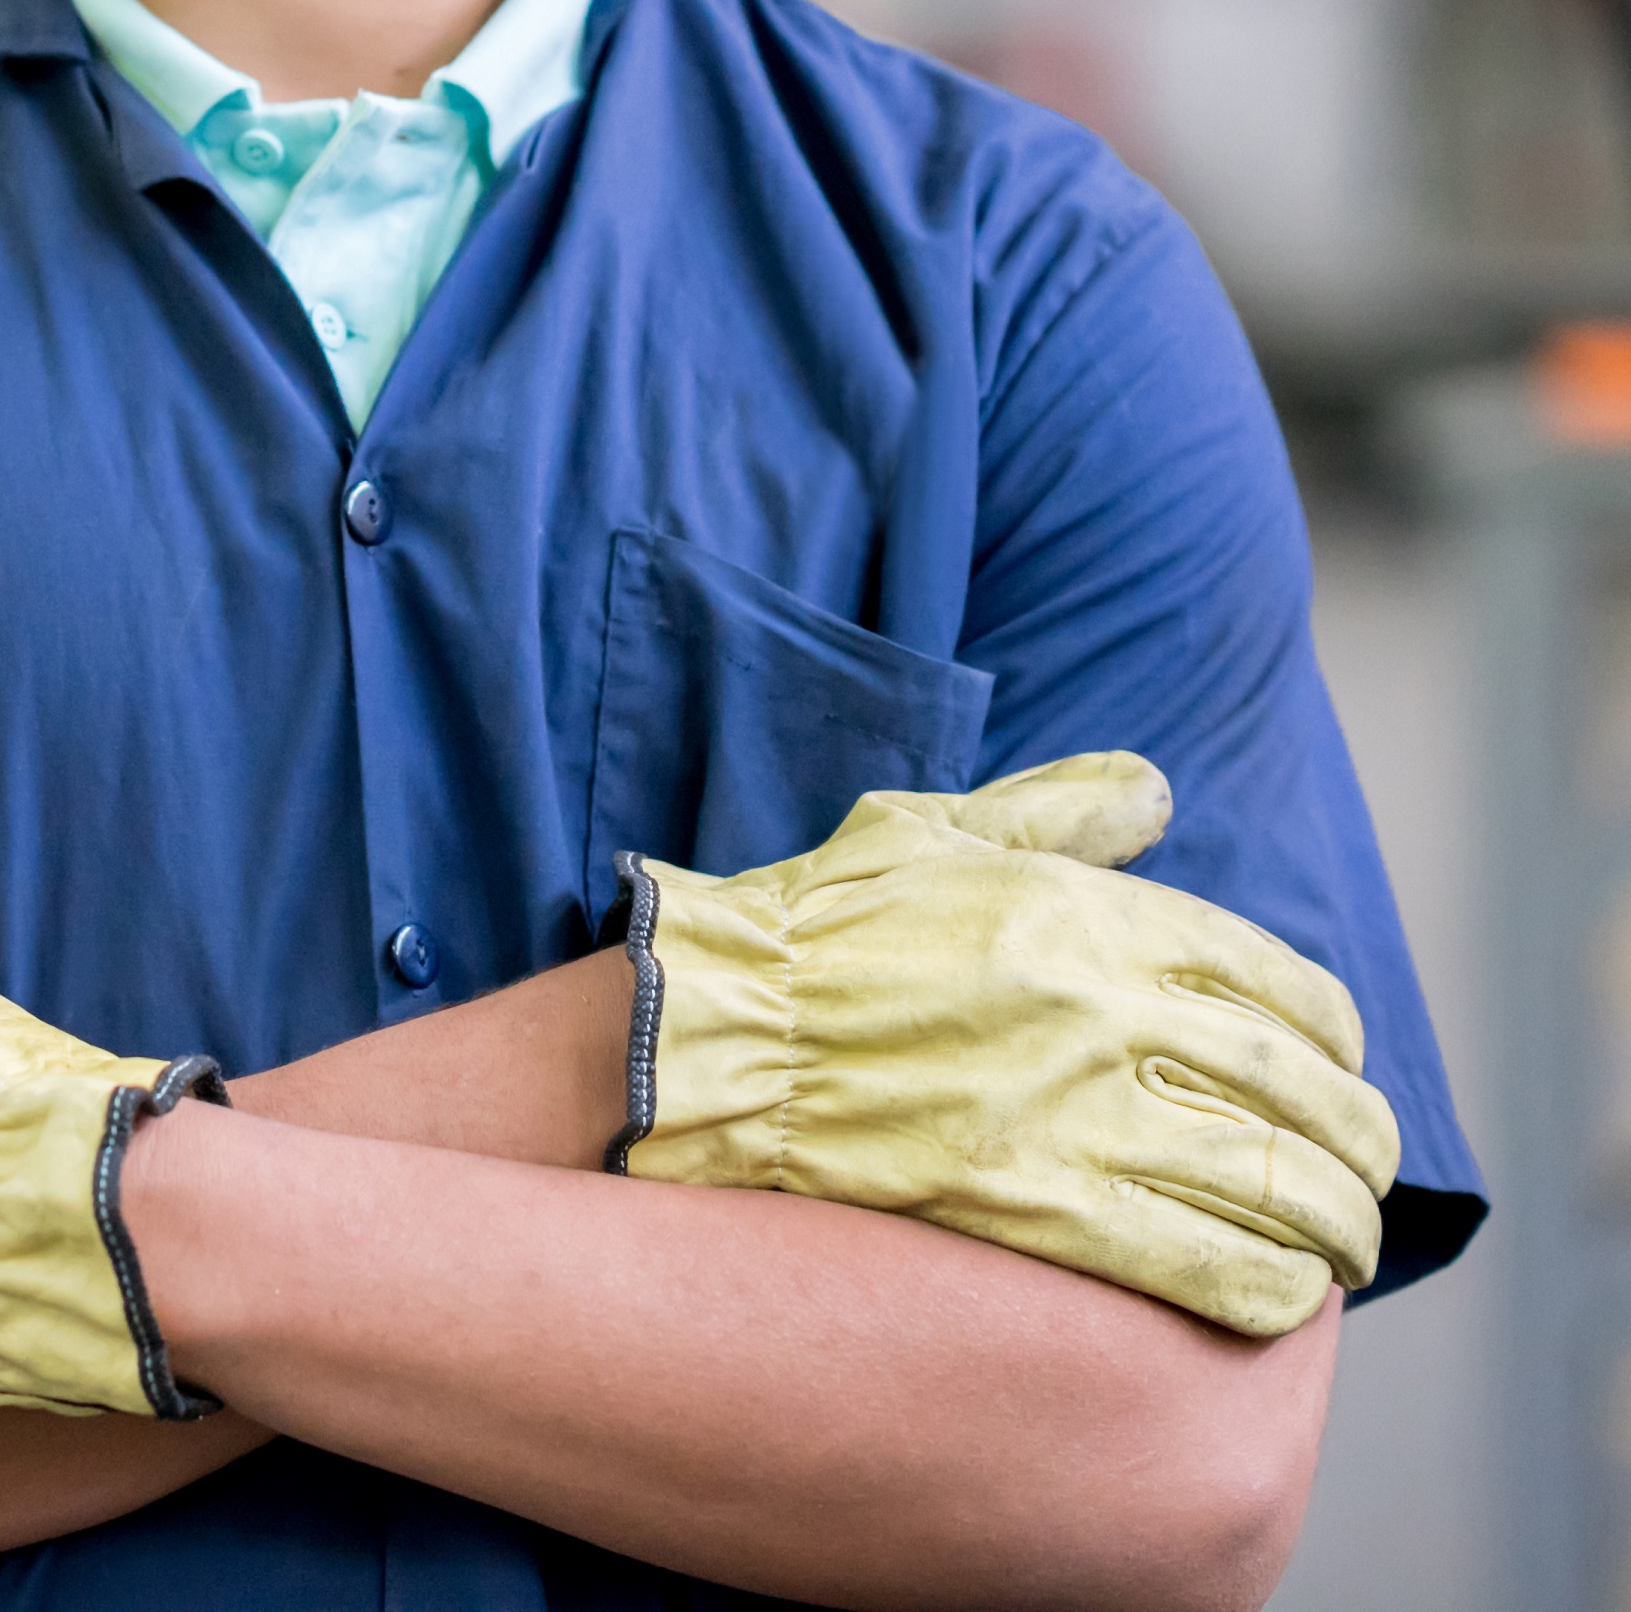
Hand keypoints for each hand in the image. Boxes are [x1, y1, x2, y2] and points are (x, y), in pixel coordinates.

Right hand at [612, 751, 1399, 1336]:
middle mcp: (1105, 1008)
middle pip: (1296, 1089)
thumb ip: (1059, 807)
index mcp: (1093, 914)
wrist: (719, 1030)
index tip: (1340, 1064)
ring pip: (1267, 1182)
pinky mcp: (1035, 1205)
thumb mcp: (934, 827)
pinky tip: (1282, 1296)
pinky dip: (1264, 1286)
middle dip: (1358, 1142)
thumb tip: (1154, 791)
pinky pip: (1197, 1261)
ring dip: (1333, 1226)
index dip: (1335, 1036)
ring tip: (1343, 1247)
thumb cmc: (821, 924)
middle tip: (1368, 1173)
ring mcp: (1076, 1111)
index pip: (1278, 982)